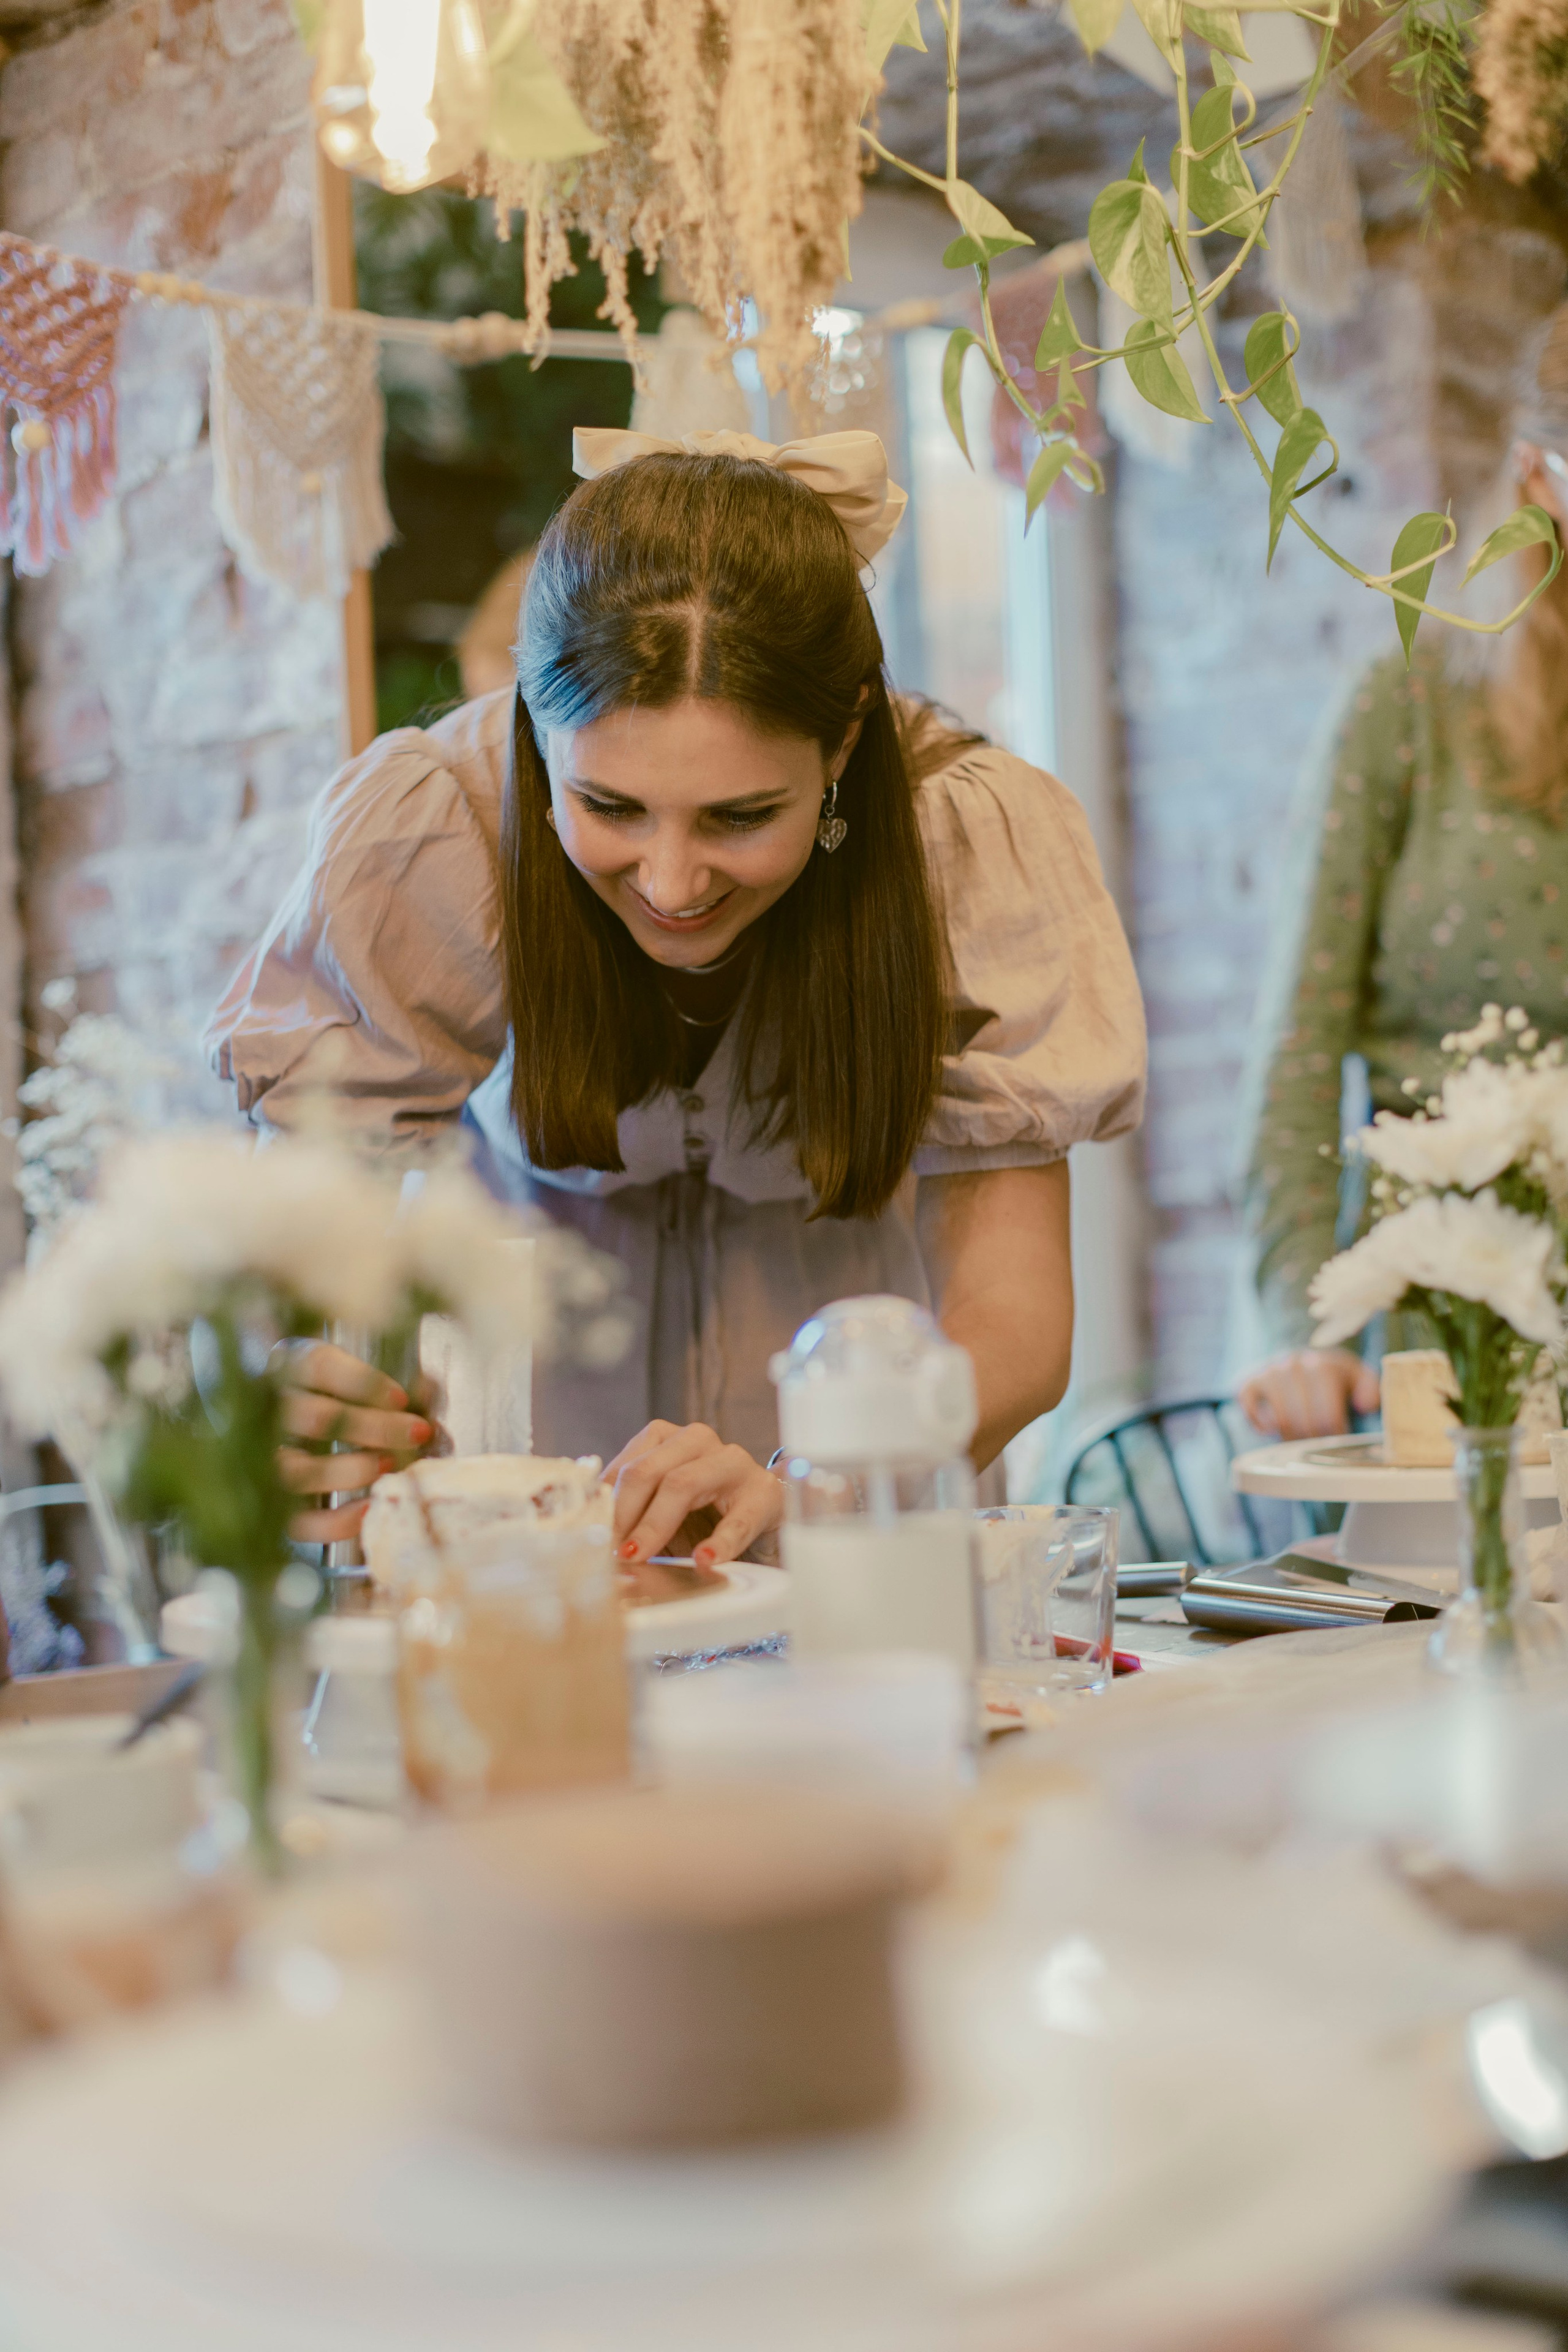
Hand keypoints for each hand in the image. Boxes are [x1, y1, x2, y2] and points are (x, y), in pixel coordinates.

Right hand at [274, 1340, 432, 1543]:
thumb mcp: (365, 1381)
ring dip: (350, 1470)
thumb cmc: (346, 1400)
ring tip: (390, 1466)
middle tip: (418, 1433)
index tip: (401, 1398)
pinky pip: (297, 1521)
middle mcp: (266, 1411)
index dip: (362, 1382)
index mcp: (289, 1368)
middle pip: (315, 1417)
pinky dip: (336, 1521)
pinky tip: (370, 1509)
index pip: (317, 1366)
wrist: (301, 1442)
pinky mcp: (273, 1508)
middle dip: (374, 1427)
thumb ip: (396, 1385)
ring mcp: (262, 1462)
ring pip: (297, 1470)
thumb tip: (427, 1390)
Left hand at [603, 1420, 783, 1572]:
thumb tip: (587, 1529)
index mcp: (669, 1439)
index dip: (606, 1503)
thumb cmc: (704, 1508)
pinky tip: (704, 1558)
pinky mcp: (762, 1493)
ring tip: (640, 1554)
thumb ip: (629, 1508)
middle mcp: (699, 1441)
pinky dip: (719, 1542)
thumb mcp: (661, 1502)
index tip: (593, 1537)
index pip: (628, 1464)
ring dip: (655, 1525)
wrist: (763, 1508)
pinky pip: (737, 1519)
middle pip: (649, 1471)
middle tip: (613, 1550)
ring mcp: (733, 1463)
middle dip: (624, 1514)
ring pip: (683, 1483)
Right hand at [1236, 1348, 1380, 1440]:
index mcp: (1323, 1365)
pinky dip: (1261, 1425)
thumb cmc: (1332, 1378)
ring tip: (1299, 1439)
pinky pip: (1250, 1411)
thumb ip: (1371, 1389)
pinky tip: (1273, 1427)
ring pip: (1279, 1421)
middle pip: (1303, 1421)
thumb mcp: (1358, 1378)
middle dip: (1313, 1439)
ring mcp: (1268, 1372)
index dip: (1333, 1435)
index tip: (1336, 1439)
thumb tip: (1365, 1404)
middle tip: (1317, 1444)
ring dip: (1290, 1437)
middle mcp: (1293, 1364)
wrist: (1301, 1362)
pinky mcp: (1247, 1381)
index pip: (1328, 1415)